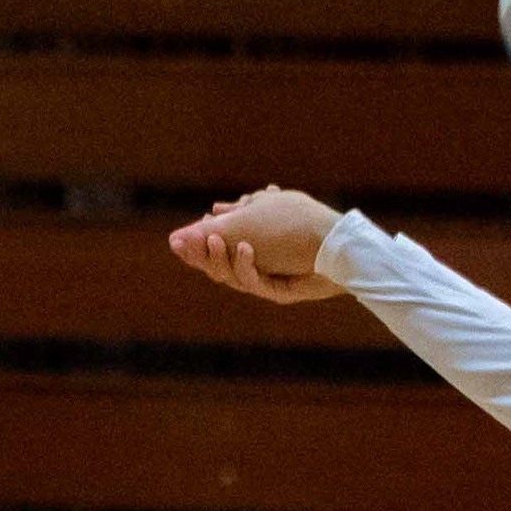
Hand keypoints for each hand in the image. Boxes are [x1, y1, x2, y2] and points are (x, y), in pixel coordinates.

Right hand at [168, 186, 345, 301]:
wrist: (334, 240)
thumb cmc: (293, 223)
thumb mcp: (248, 219)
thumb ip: (218, 224)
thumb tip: (186, 230)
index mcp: (249, 232)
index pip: (214, 243)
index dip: (195, 245)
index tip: (177, 241)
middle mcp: (258, 254)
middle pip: (218, 264)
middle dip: (203, 255)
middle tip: (194, 244)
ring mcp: (270, 273)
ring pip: (233, 276)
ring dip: (221, 259)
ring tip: (216, 240)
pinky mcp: (281, 291)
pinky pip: (254, 284)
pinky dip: (246, 267)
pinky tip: (246, 249)